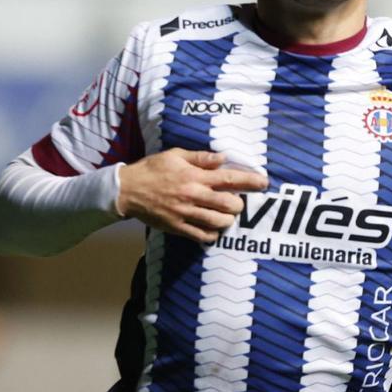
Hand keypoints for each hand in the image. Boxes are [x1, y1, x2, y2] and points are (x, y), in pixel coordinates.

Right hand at [117, 149, 267, 242]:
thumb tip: (223, 158)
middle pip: (229, 204)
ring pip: (219, 222)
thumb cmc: (152, 169)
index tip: (264, 183)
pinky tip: (213, 228)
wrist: (127, 190)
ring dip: (228, 219)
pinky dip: (213, 234)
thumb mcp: (175, 155)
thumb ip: (200, 158)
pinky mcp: (177, 228)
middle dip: (239, 204)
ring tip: (226, 215)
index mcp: (194, 176)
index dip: (249, 181)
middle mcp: (193, 196)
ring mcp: (185, 214)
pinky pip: (202, 236)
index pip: (228, 179)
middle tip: (238, 202)